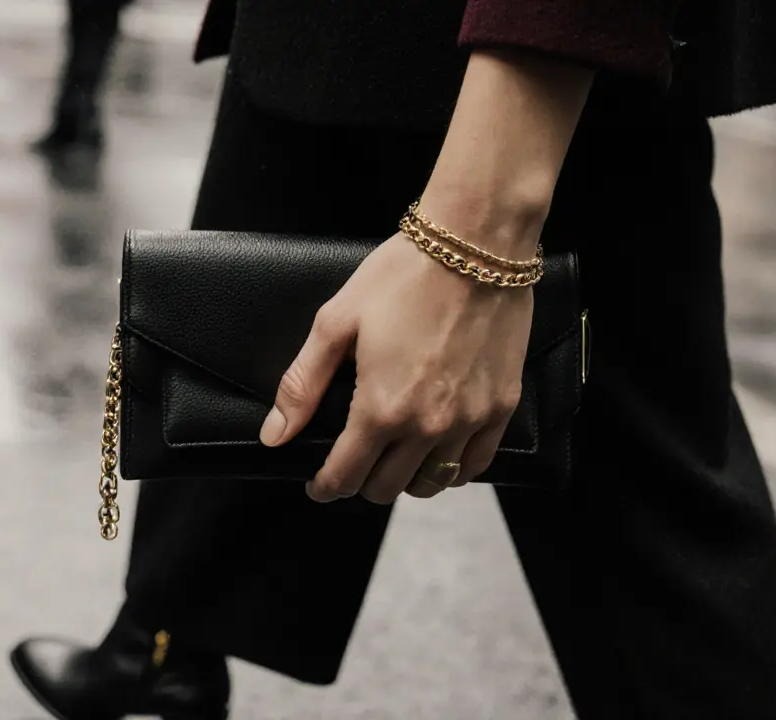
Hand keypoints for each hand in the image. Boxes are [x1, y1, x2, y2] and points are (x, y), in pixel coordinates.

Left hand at [258, 233, 535, 502]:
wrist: (477, 244)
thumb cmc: (403, 275)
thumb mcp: (336, 322)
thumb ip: (303, 385)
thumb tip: (274, 435)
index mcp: (380, 408)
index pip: (345, 477)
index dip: (325, 486)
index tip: (318, 483)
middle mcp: (427, 426)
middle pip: (386, 488)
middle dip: (361, 481)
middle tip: (352, 462)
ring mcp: (469, 420)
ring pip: (431, 483)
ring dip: (406, 479)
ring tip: (393, 458)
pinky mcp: (501, 407)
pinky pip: (475, 464)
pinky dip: (452, 468)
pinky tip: (438, 452)